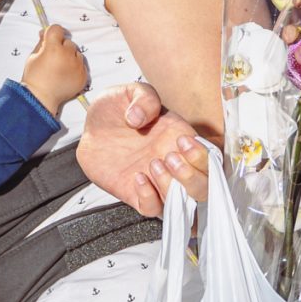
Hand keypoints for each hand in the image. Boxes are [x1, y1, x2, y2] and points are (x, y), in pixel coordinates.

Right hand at [20, 24, 88, 109]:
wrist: (41, 99)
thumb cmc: (34, 78)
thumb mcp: (32, 57)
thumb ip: (41, 43)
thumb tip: (44, 32)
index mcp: (53, 48)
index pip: (57, 29)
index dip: (53, 33)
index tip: (50, 39)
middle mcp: (67, 55)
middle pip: (68, 42)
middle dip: (61, 47)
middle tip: (53, 58)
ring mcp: (77, 66)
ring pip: (77, 53)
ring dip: (70, 57)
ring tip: (61, 68)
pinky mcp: (83, 76)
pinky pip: (82, 65)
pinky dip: (75, 67)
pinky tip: (66, 74)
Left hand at [77, 83, 203, 216]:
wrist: (89, 127)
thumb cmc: (114, 110)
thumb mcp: (129, 93)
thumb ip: (143, 98)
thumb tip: (139, 117)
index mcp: (180, 139)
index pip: (211, 158)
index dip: (204, 156)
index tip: (182, 141)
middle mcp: (173, 163)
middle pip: (204, 187)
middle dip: (192, 177)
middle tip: (169, 157)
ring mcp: (156, 181)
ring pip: (182, 203)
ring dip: (171, 187)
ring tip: (152, 164)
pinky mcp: (135, 193)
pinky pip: (152, 209)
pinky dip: (149, 198)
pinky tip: (137, 177)